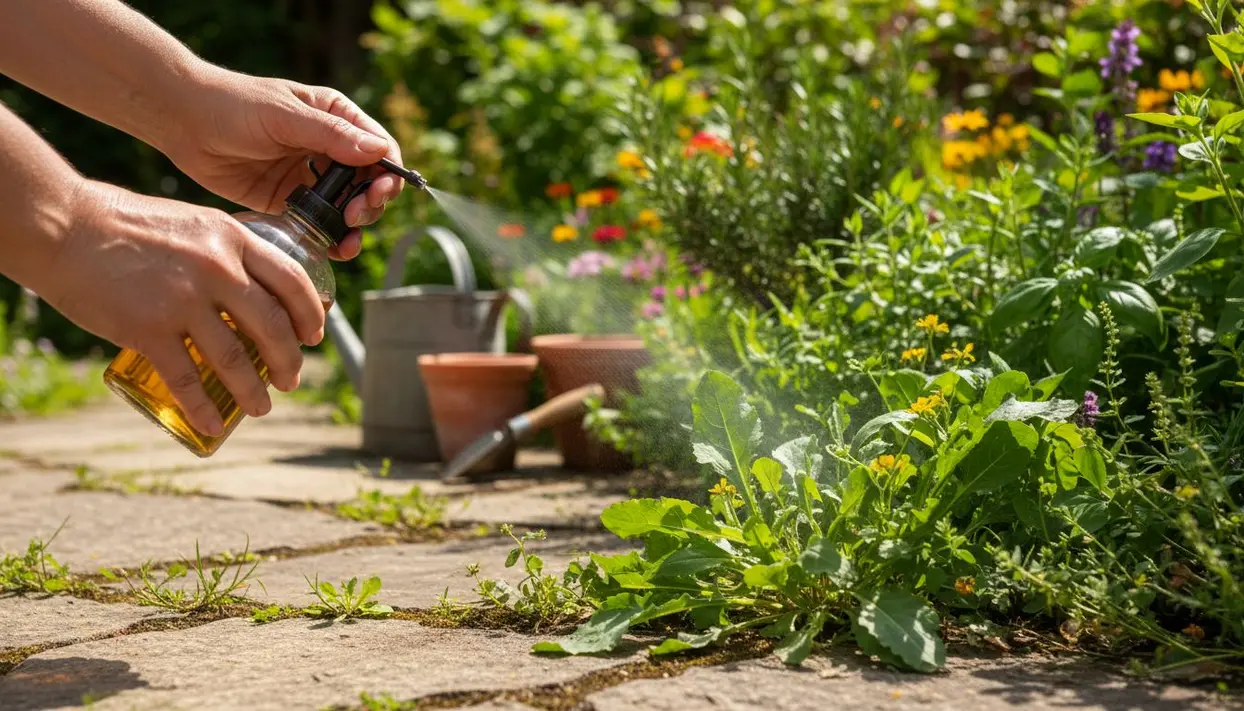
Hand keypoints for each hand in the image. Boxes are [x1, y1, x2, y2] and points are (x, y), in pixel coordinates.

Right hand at [40, 181, 324, 435]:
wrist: (63, 226)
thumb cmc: (125, 223)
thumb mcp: (192, 223)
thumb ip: (222, 250)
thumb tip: (251, 284)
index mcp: (231, 238)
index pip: (292, 281)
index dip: (311, 315)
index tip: (314, 337)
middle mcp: (216, 268)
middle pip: (273, 327)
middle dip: (289, 361)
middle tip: (291, 380)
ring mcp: (182, 300)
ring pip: (235, 360)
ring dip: (254, 392)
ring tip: (261, 407)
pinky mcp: (148, 328)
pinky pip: (186, 379)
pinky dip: (203, 409)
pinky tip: (212, 425)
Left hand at [160, 67, 404, 259]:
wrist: (182, 122)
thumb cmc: (233, 105)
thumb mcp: (284, 116)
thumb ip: (330, 135)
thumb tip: (377, 152)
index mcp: (337, 118)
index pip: (380, 148)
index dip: (387, 173)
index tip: (376, 193)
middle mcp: (329, 147)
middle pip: (370, 182)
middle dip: (370, 203)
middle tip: (353, 217)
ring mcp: (310, 176)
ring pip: (349, 207)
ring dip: (355, 225)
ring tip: (346, 240)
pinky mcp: (290, 200)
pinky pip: (320, 223)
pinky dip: (331, 237)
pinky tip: (333, 248)